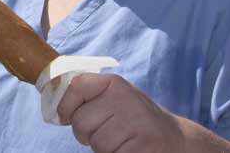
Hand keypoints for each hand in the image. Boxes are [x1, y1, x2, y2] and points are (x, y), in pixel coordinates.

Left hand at [58, 73, 184, 152]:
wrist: (175, 139)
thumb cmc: (135, 119)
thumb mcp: (115, 98)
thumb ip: (89, 96)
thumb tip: (54, 102)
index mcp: (114, 83)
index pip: (76, 86)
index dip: (65, 105)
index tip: (64, 116)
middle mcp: (124, 98)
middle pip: (80, 122)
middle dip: (86, 134)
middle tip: (106, 131)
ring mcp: (136, 122)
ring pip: (96, 144)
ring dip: (104, 148)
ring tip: (122, 140)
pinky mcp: (143, 146)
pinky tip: (130, 149)